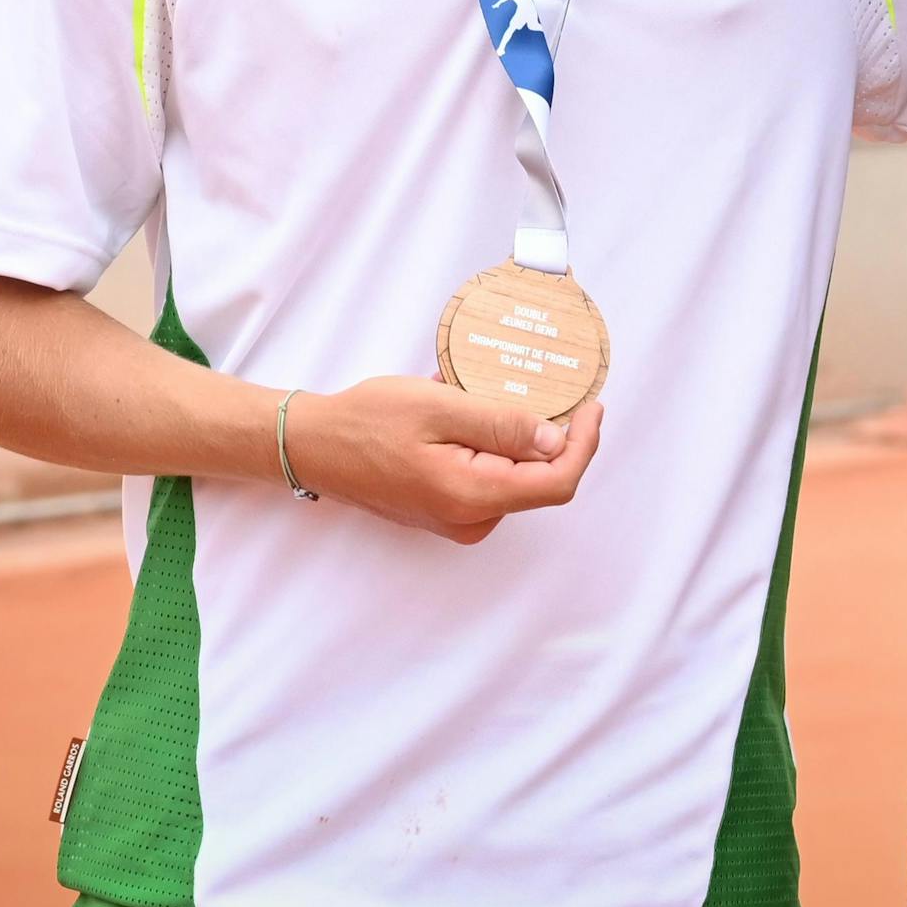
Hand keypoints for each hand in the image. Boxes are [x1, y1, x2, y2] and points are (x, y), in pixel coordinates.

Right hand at [283, 377, 603, 543]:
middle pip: (540, 480)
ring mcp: (458, 520)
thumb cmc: (369, 422)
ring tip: (484, 395)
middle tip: (536, 386)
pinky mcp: (447, 511)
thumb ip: (503, 426)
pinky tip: (466, 415)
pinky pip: (490, 479)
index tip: (591, 405)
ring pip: (514, 477)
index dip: (584, 444)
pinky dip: (493, 447)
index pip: (558, 482)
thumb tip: (558, 440)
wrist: (315, 446)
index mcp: (474, 496)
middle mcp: (471, 520)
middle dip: (549, 434)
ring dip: (516, 438)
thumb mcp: (440, 408)